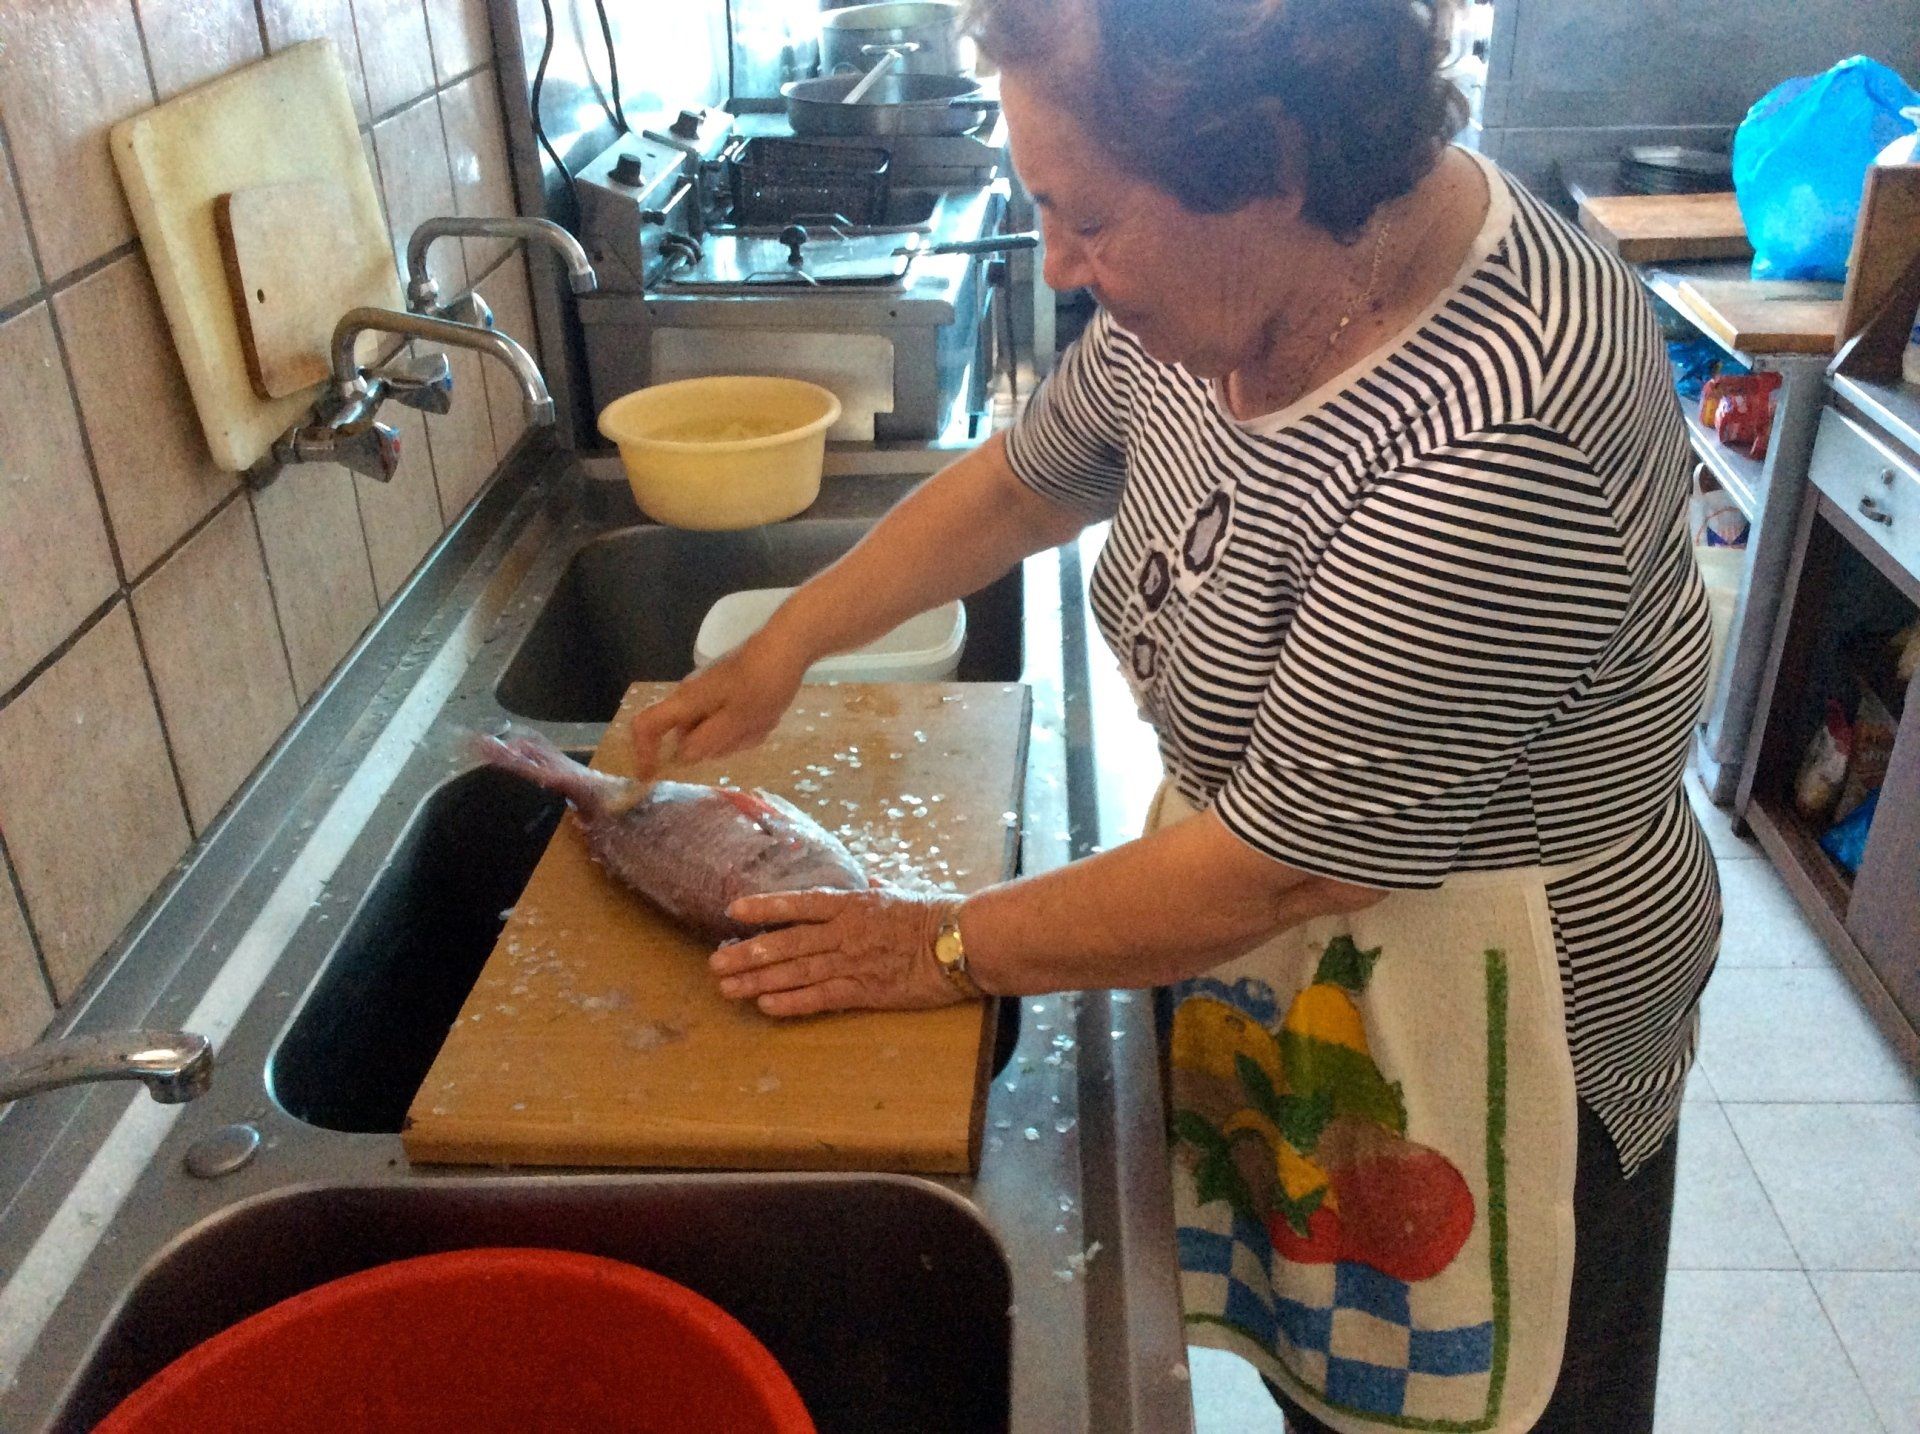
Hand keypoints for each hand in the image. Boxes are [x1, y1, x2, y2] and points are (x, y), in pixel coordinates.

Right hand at [629, 630, 808, 778]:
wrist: (788, 645)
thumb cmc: (763, 683)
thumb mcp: (738, 720)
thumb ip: (707, 741)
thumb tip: (680, 758)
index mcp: (687, 702)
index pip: (647, 726)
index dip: (642, 752)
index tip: (650, 776)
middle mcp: (691, 697)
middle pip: (686, 736)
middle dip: (714, 746)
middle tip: (749, 735)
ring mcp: (708, 693)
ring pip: (711, 730)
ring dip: (735, 736)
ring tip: (763, 722)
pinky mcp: (725, 691)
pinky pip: (727, 720)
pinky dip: (744, 726)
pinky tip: (766, 716)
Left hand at [711, 886, 968, 1016]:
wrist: (962, 942)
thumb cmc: (935, 914)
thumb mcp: (896, 894)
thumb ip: (872, 890)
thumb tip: (864, 881)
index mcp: (851, 904)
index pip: (798, 904)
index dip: (764, 908)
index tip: (732, 911)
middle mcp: (845, 931)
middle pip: (785, 943)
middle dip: (746, 954)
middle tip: (714, 964)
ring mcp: (853, 961)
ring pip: (795, 972)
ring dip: (758, 981)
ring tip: (727, 987)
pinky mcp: (866, 990)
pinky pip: (821, 997)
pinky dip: (792, 1002)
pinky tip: (766, 1006)